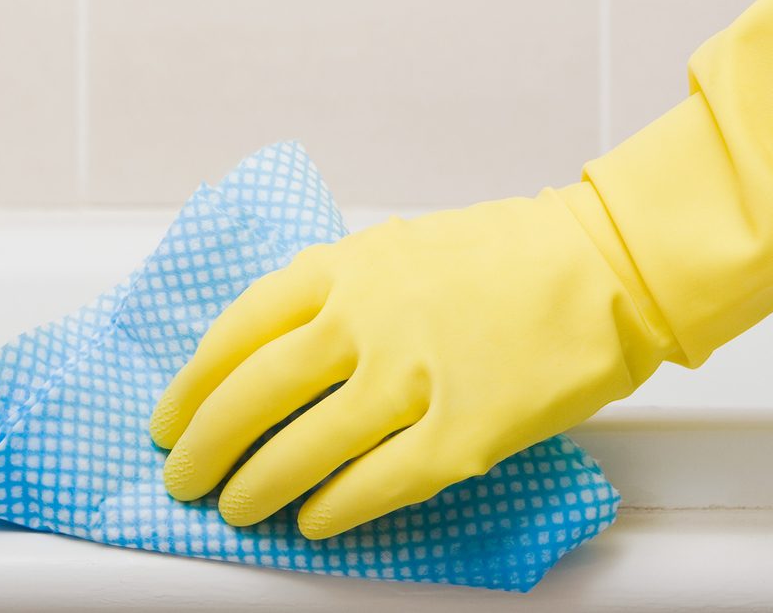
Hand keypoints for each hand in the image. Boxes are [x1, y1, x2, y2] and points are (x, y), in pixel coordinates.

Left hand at [148, 190, 647, 538]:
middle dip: (205, 445)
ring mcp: (411, 379)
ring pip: (303, 448)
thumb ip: (333, 295)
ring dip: (257, 486)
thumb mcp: (395, 250)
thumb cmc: (503, 257)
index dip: (191, 386)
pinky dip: (334, 509)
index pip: (237, 333)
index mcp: (343, 268)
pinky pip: (376, 484)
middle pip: (253, 395)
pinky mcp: (461, 433)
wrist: (602, 266)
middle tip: (184, 475)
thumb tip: (271, 357)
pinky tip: (313, 521)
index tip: (169, 417)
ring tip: (236, 507)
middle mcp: (364, 320)